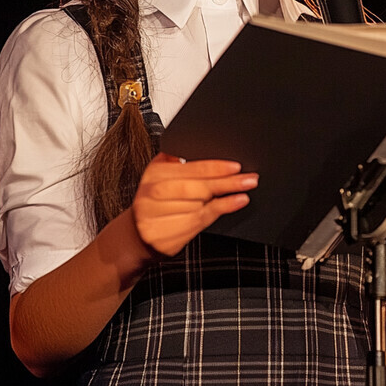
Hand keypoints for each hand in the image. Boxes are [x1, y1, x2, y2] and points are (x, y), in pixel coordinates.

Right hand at [131, 152, 257, 256]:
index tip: (236, 166)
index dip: (216, 167)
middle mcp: (153, 194)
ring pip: (200, 205)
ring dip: (226, 197)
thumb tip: (206, 149)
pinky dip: (220, 211)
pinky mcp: (166, 237)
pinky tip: (234, 204)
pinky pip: (199, 221)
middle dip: (227, 182)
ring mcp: (157, 218)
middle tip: (249, 179)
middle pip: (198, 187)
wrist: (137, 236)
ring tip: (245, 191)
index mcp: (154, 174)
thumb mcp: (160, 175)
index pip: (191, 168)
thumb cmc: (155, 202)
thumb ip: (177, 161)